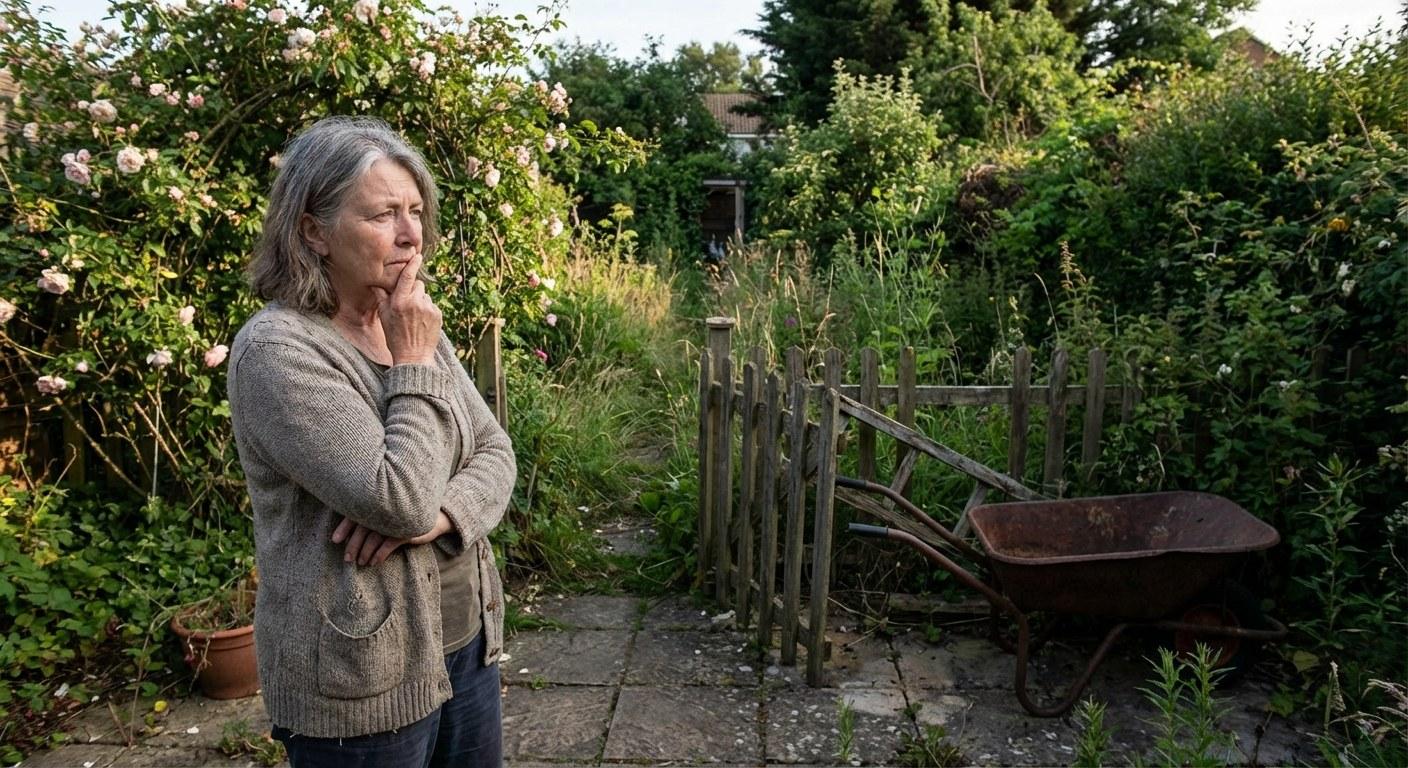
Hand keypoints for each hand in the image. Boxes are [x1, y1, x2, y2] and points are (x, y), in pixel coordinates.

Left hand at [331, 512, 452, 565]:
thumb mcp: (387, 517)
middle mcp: (384, 510)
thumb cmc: (405, 518)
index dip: (344, 527)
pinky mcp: (407, 529)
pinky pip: (389, 543)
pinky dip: (380, 554)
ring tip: (361, 563)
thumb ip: (371, 520)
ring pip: (374, 537)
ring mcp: (396, 519)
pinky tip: (374, 562)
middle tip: (347, 559)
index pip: (356, 515)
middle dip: (353, 545)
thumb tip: (349, 536)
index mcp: (377, 505)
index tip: (335, 541)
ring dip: (365, 552)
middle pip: (362, 528)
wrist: (435, 518)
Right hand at [370, 251, 440, 365]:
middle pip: (418, 285)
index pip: (408, 276)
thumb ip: (381, 297)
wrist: (414, 357)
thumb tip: (375, 283)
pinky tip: (422, 322)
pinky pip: (432, 305)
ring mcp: (428, 308)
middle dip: (413, 290)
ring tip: (414, 318)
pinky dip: (427, 310)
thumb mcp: (384, 317)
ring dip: (420, 301)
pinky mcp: (438, 314)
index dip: (413, 264)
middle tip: (406, 305)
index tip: (417, 256)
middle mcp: (415, 303)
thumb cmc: (395, 337)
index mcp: (399, 302)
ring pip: (425, 295)